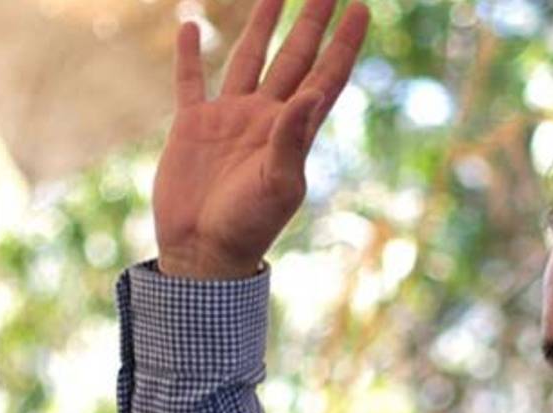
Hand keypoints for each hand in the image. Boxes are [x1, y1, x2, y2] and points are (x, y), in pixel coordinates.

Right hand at [153, 0, 369, 279]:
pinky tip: (190, 23)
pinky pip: (192, 80)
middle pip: (294, 58)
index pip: (326, 76)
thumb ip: (293, 138)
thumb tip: (314, 93)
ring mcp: (230, 118)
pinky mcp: (193, 125)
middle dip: (310, 23)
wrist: (203, 250)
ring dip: (262, 26)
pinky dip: (190, 53)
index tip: (362, 9)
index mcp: (294, 130)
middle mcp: (266, 117)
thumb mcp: (279, 184)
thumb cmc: (248, 226)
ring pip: (249, 58)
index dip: (344, 44)